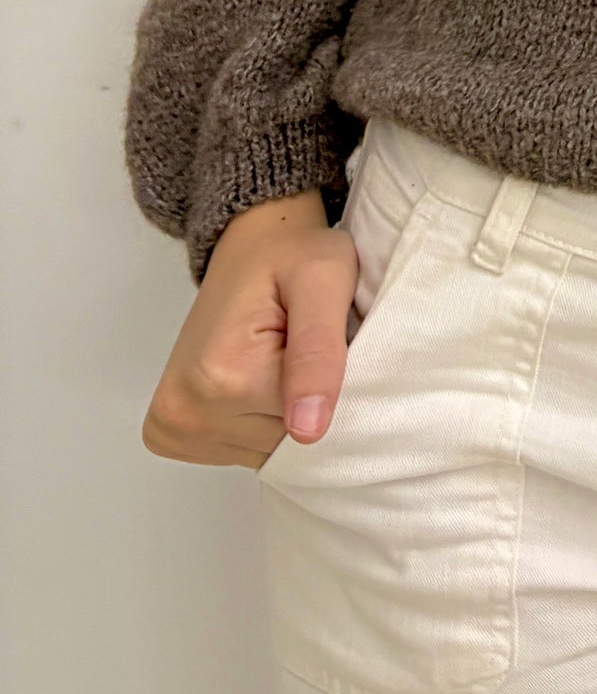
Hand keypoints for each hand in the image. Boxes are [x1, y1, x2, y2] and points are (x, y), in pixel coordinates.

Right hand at [140, 190, 357, 470]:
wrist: (252, 242)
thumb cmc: (293, 255)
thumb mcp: (324, 281)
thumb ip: (319, 353)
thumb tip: (308, 432)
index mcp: (220, 378)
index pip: (307, 425)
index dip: (330, 383)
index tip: (324, 338)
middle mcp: (184, 411)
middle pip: (281, 444)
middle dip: (306, 399)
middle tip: (300, 344)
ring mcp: (172, 425)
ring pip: (263, 451)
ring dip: (282, 410)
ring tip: (280, 356)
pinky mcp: (169, 431)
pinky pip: (239, 451)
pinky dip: (258, 421)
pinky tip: (257, 376)